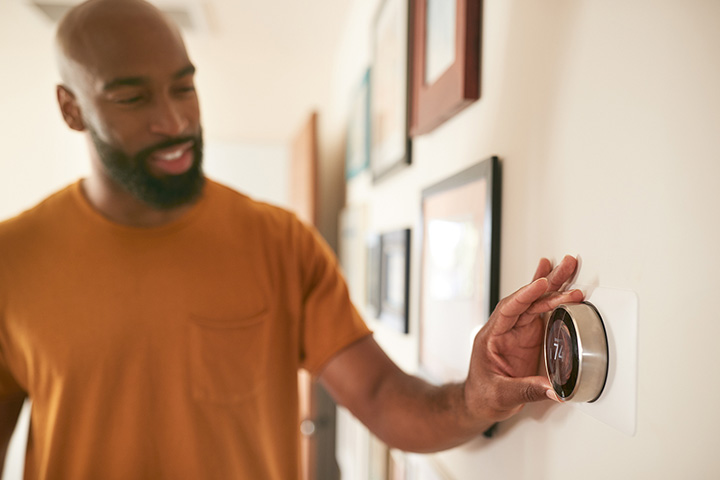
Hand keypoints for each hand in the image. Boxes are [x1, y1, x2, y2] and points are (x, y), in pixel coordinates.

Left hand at [464, 255, 583, 422]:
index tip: (541, 284)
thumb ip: (527, 390)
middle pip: (527, 299)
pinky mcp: (528, 337)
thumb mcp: (501, 395)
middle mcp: (505, 329)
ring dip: (554, 286)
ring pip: (536, 303)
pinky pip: (542, 313)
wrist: (480, 403)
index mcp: (492, 336)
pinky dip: (553, 299)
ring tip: (569, 267)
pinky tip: (561, 284)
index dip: (525, 295)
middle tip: (566, 265)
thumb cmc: (483, 395)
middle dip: (547, 281)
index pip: (509, 309)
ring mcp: (518, 332)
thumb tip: (554, 389)